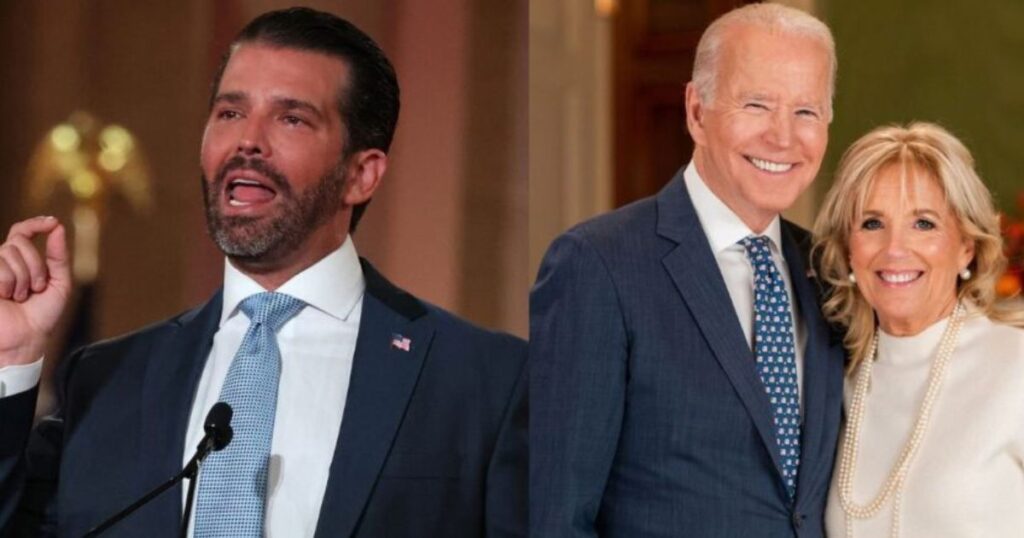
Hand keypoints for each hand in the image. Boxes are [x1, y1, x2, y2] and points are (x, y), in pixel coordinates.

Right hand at [0, 217, 71, 366]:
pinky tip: (7, 298)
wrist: (26, 339)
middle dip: (35, 265)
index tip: (52, 223)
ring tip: (21, 297)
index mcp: (20, 261)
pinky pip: (0, 268)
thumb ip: (58, 255)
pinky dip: (10, 284)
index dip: (35, 223)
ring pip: (9, 253)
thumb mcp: (59, 282)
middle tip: (36, 288)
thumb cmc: (42, 314)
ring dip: (24, 278)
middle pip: (20, 241)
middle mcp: (3, 262)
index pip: (21, 231)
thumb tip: (57, 227)